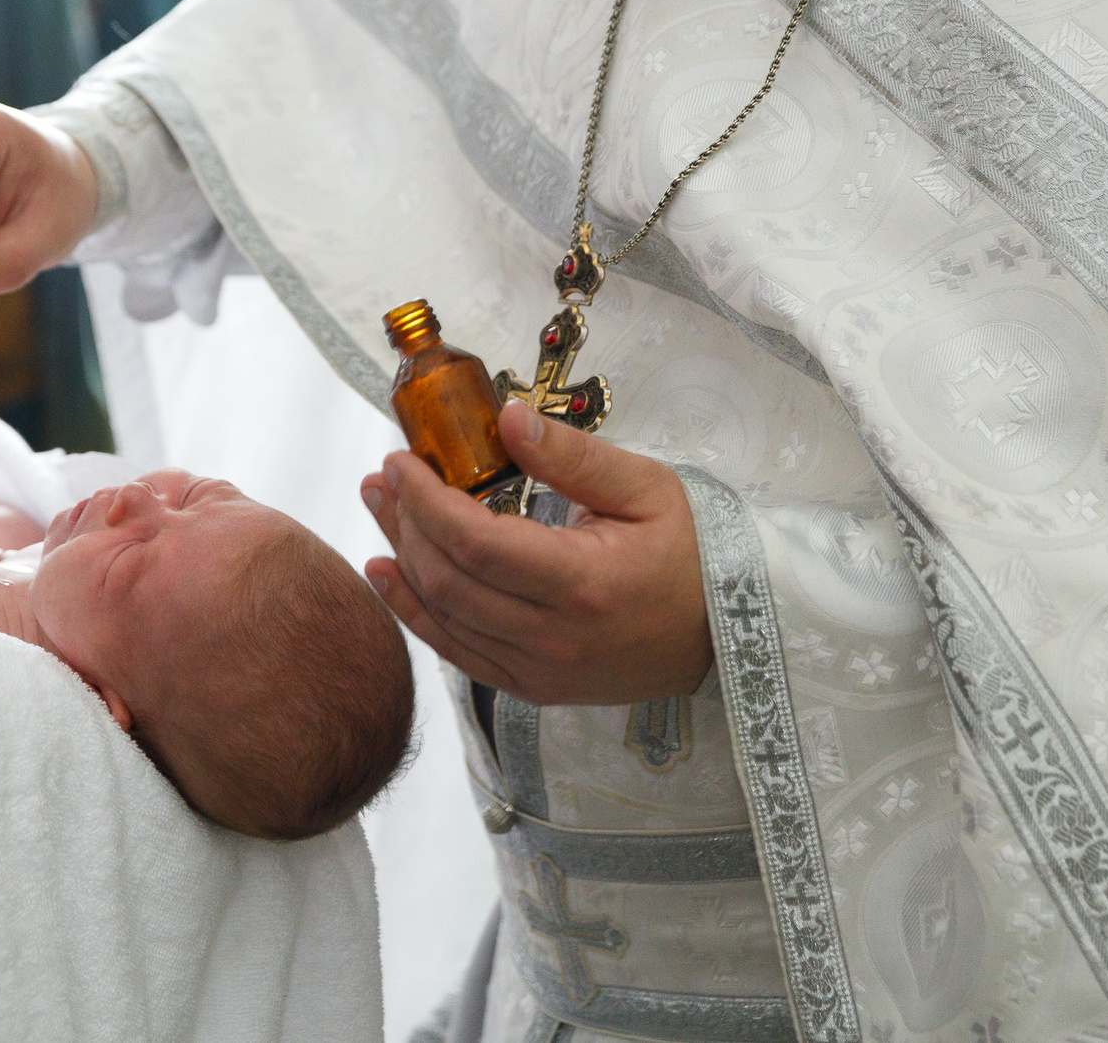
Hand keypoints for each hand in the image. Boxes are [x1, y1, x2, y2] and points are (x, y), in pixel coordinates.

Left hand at [360, 400, 711, 704]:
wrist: (728, 637)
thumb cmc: (693, 553)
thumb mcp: (645, 488)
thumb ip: (571, 456)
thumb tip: (505, 418)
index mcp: (582, 584)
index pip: (475, 543)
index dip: (425, 500)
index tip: (401, 461)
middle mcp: (554, 639)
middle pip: (449, 582)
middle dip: (405, 524)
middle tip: (383, 478)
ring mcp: (541, 672)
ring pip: (444, 620)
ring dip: (402, 563)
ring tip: (380, 510)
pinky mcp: (535, 689)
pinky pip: (458, 653)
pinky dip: (415, 613)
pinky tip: (389, 573)